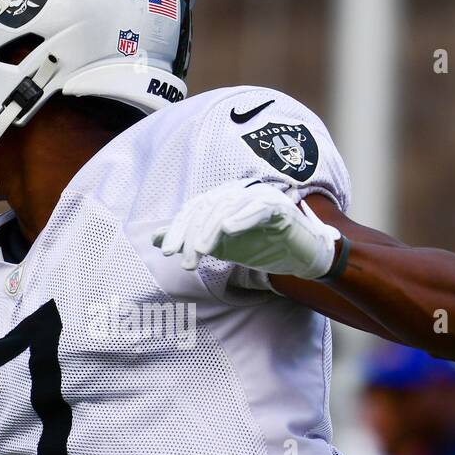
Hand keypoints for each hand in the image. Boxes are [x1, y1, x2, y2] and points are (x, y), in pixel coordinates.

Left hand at [152, 181, 340, 278]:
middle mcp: (239, 192)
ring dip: (212, 229)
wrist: (300, 257)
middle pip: (208, 206)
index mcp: (223, 199)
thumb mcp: (219, 246)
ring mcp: (260, 197)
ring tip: (201, 251)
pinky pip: (259, 207)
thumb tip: (154, 238)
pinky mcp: (279, 207)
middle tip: (185, 261)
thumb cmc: (260, 246)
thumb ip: (190, 239)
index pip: (195, 209)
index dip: (179, 229)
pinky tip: (229, 230)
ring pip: (229, 206)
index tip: (166, 252)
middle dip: (192, 234)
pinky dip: (243, 217)